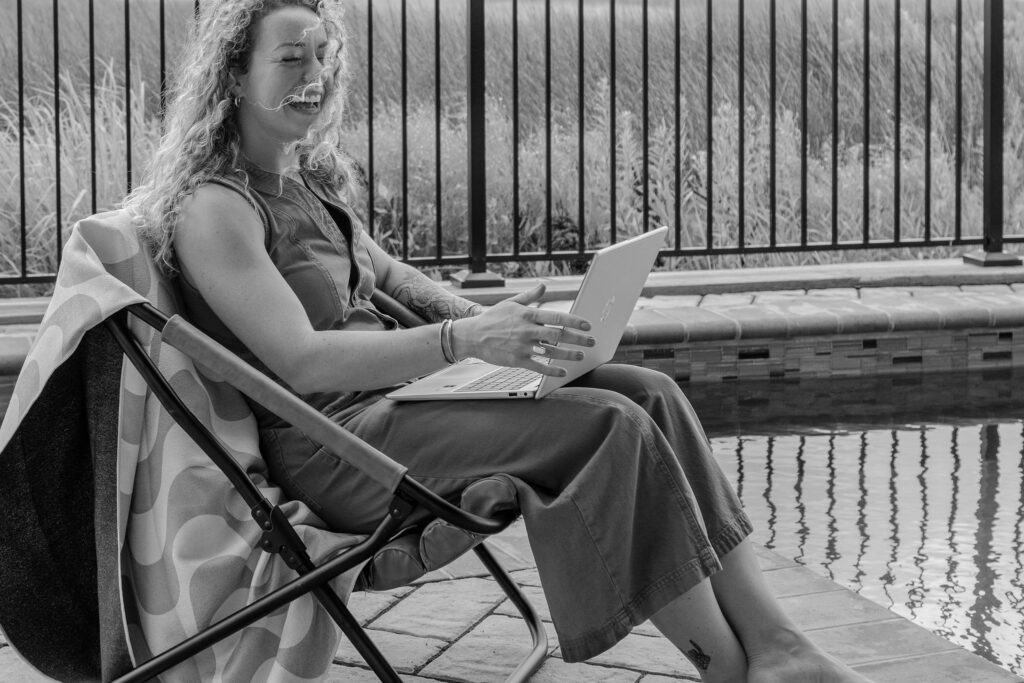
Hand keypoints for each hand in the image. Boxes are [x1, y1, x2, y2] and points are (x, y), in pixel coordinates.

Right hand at [450, 284, 594, 376]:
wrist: (472, 336)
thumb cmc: (492, 318)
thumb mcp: (511, 303)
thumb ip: (530, 296)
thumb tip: (543, 286)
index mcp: (527, 314)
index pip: (557, 316)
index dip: (574, 321)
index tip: (587, 325)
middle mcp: (527, 330)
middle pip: (559, 335)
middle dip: (578, 339)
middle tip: (591, 341)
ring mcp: (523, 346)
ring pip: (552, 352)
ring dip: (569, 355)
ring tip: (580, 356)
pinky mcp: (517, 360)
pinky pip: (539, 367)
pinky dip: (552, 370)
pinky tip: (563, 372)